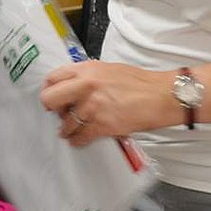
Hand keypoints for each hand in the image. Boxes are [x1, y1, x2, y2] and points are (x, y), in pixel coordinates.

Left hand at [37, 60, 172, 145]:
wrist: (161, 95)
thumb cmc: (139, 83)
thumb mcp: (107, 69)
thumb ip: (87, 76)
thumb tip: (72, 87)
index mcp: (86, 69)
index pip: (53, 78)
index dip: (49, 89)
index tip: (51, 96)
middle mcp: (85, 86)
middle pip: (50, 99)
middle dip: (52, 109)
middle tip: (57, 113)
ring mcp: (92, 106)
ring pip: (65, 123)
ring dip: (66, 129)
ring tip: (70, 130)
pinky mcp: (102, 125)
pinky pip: (80, 137)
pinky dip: (77, 141)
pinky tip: (79, 140)